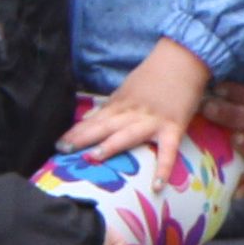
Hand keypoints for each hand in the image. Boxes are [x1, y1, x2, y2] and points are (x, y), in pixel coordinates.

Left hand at [63, 41, 209, 170]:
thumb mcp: (127, 88)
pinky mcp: (173, 128)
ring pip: (129, 134)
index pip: (95, 120)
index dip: (77, 131)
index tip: (59, 144)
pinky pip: (168, 151)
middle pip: (104, 126)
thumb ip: (110, 106)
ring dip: (111, 145)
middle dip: (83, 138)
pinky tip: (156, 186)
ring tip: (93, 158)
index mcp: (121, 103)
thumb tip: (88, 119)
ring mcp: (153, 121)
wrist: (184, 58)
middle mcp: (133, 113)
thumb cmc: (155, 74)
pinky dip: (163, 168)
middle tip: (63, 150)